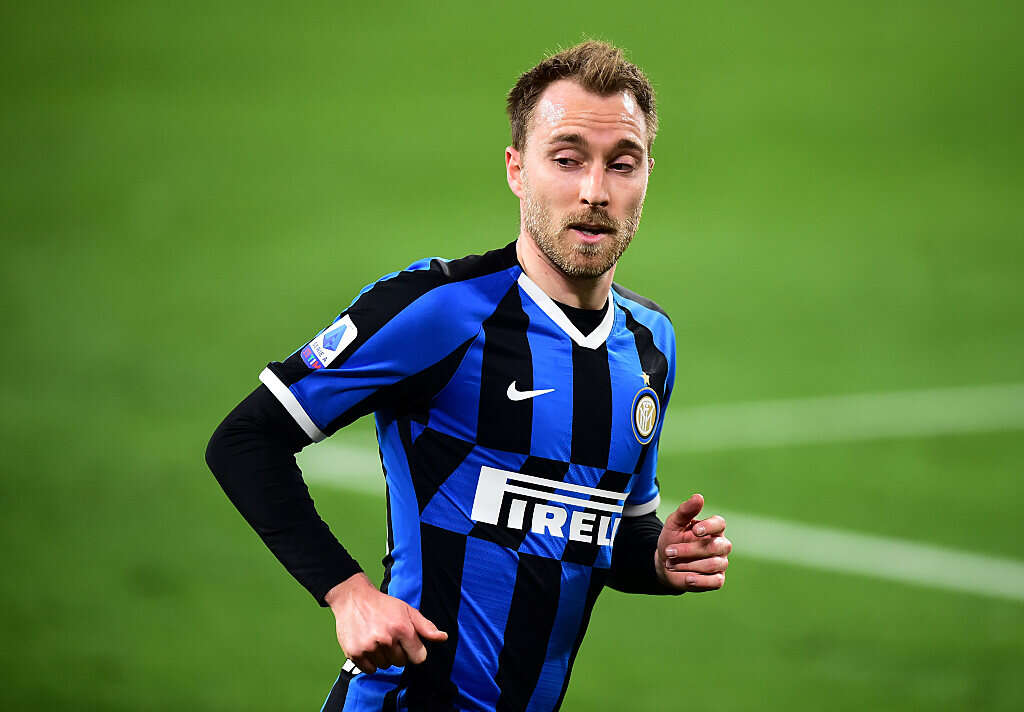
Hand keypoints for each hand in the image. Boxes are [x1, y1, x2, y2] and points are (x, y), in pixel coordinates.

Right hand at [324, 573, 447, 673]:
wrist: (353, 599)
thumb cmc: (383, 605)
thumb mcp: (407, 610)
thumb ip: (425, 626)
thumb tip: (443, 637)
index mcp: (401, 628)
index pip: (418, 657)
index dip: (414, 651)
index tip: (407, 643)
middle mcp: (385, 638)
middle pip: (401, 663)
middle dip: (398, 652)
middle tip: (389, 637)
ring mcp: (369, 647)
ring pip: (385, 666)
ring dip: (383, 656)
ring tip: (377, 639)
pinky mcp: (354, 653)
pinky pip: (370, 669)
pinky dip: (370, 662)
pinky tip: (368, 646)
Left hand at [655, 493, 730, 591]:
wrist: (665, 565)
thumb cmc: (672, 540)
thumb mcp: (674, 523)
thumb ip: (686, 510)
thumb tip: (699, 496)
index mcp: (713, 528)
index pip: (719, 524)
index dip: (709, 527)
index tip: (695, 531)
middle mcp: (721, 545)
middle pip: (714, 546)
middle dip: (689, 550)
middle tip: (668, 552)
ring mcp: (721, 563)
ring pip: (713, 564)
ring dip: (689, 564)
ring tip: (671, 564)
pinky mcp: (718, 579)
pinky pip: (715, 581)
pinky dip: (700, 580)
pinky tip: (687, 578)